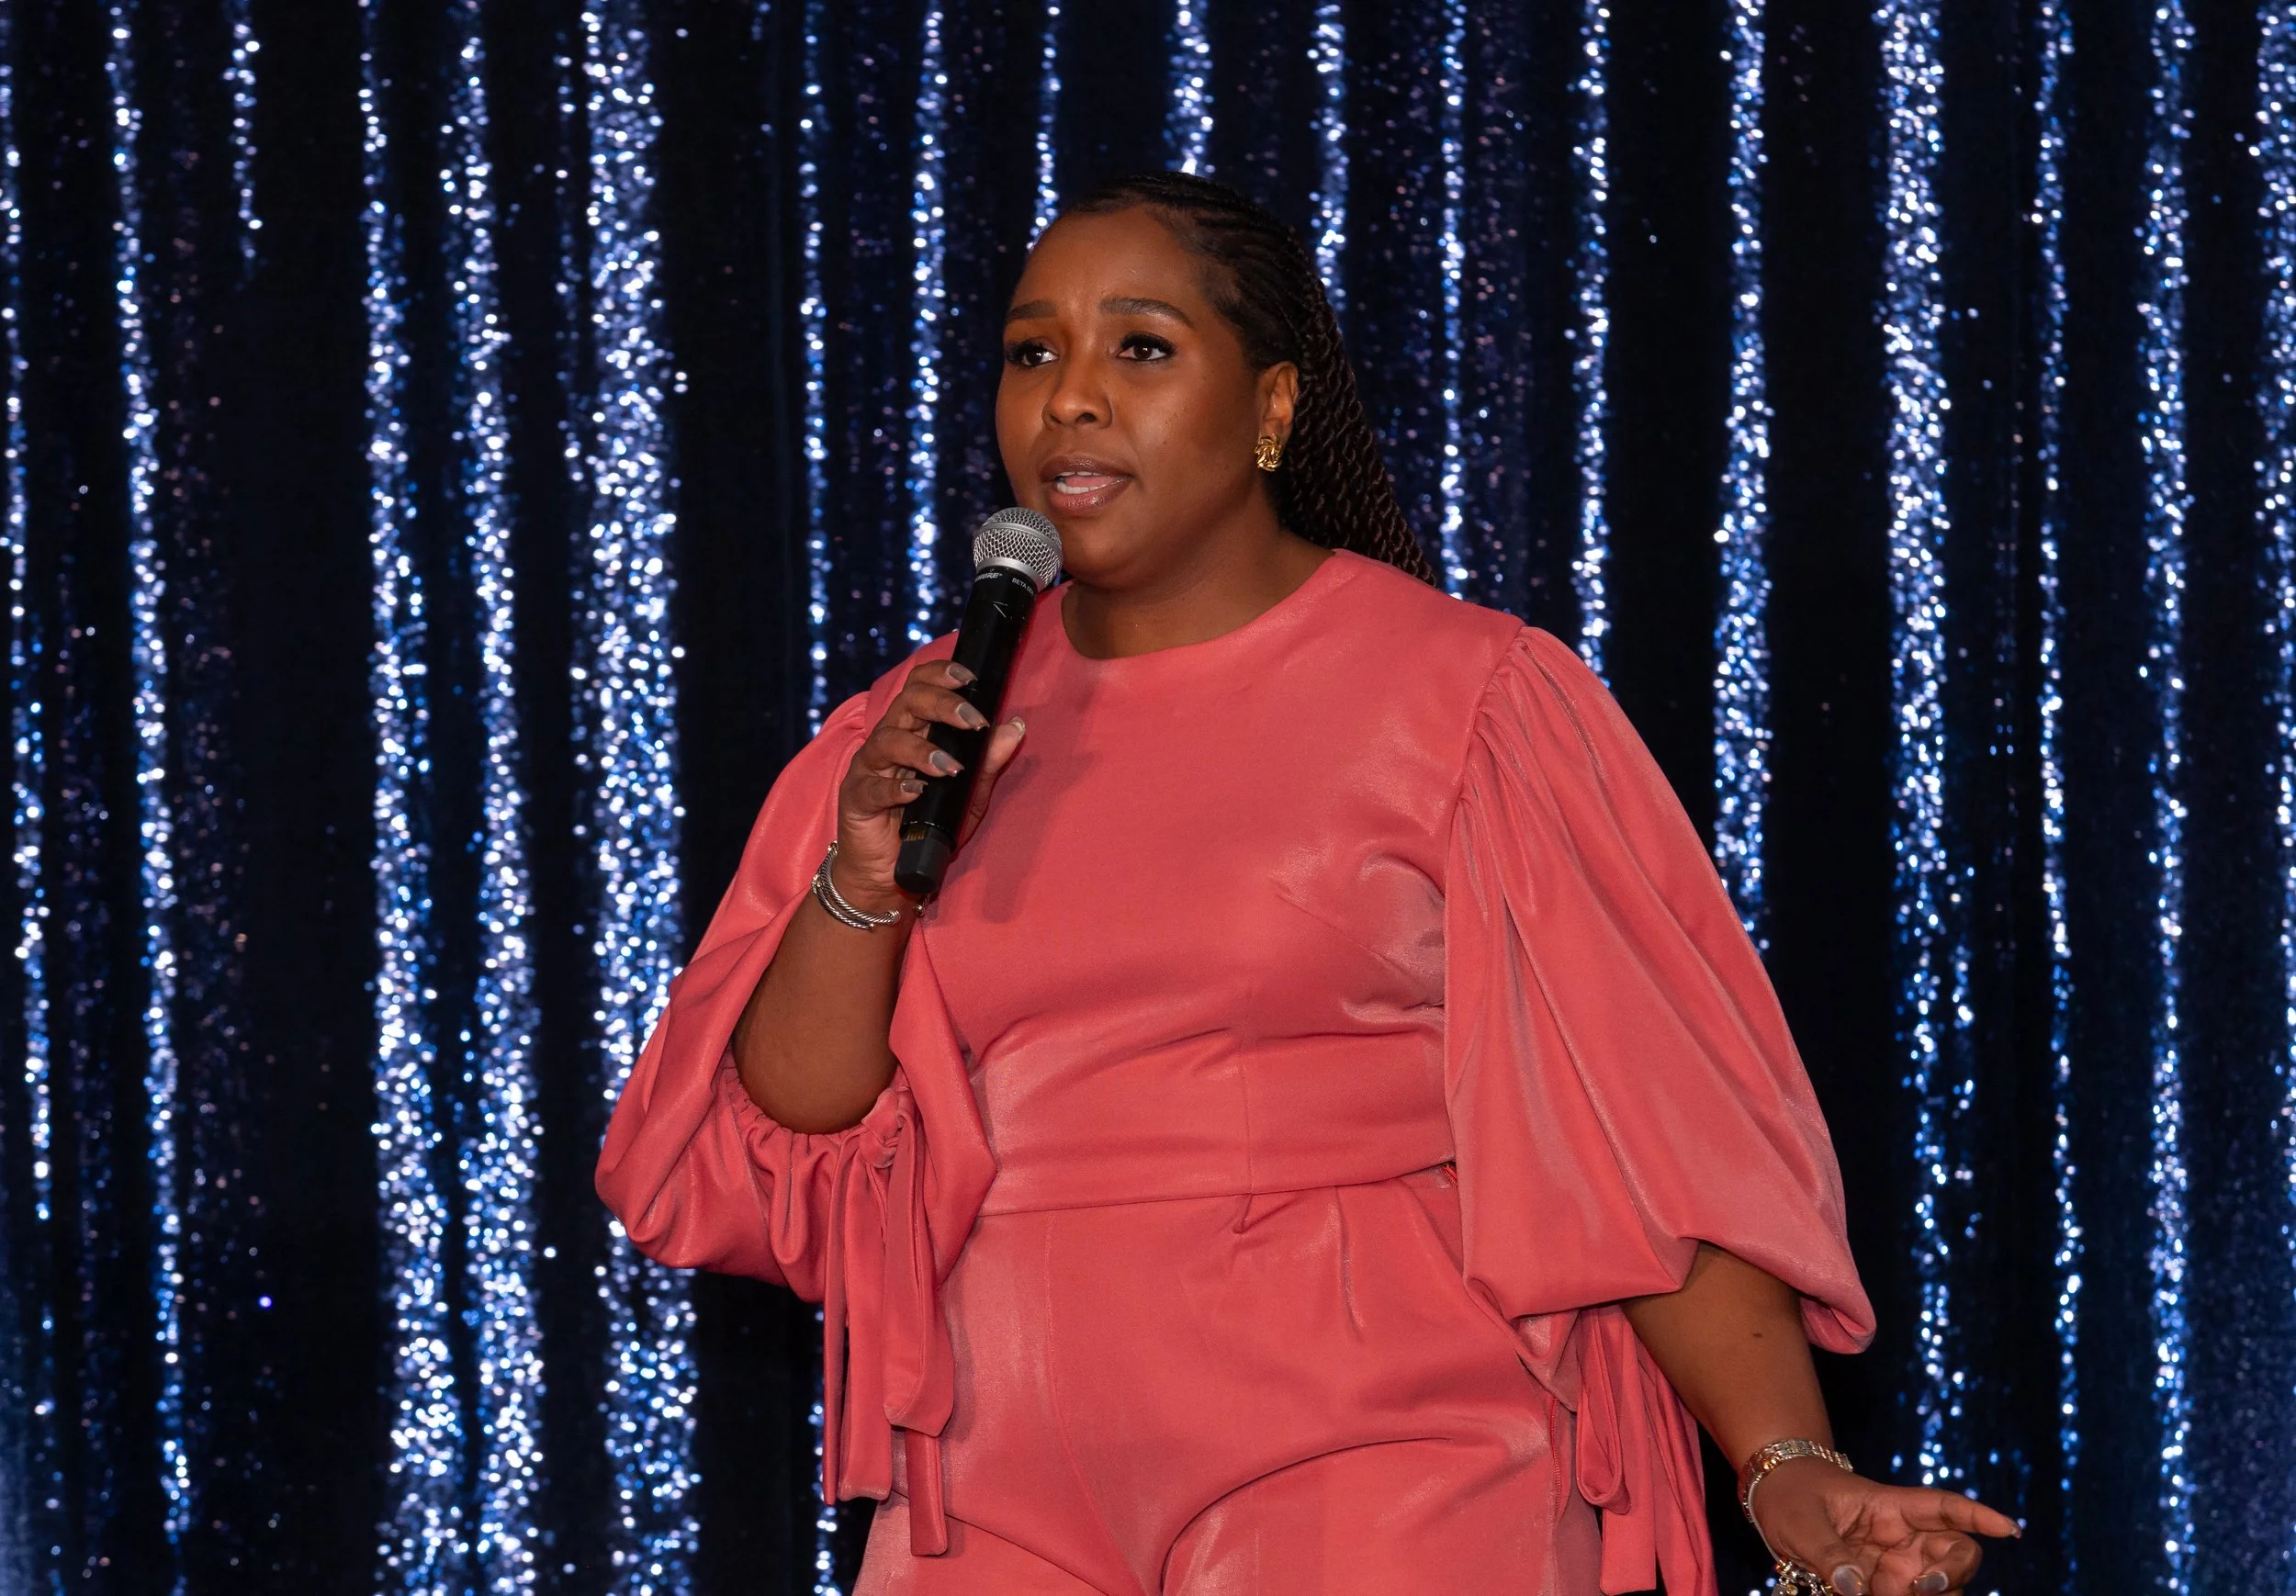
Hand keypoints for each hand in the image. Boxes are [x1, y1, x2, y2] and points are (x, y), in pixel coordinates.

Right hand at [834, 658, 1026, 912]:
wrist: (892, 875)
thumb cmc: (928, 827)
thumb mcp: (968, 795)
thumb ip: (988, 761)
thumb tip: (1015, 726)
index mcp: (914, 732)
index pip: (919, 687)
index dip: (940, 675)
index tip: (970, 678)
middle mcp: (888, 742)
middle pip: (906, 704)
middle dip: (941, 704)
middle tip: (972, 721)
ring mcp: (869, 770)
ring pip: (888, 741)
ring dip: (922, 749)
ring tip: (950, 767)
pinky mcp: (856, 800)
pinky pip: (873, 788)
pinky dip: (896, 788)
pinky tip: (917, 792)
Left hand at [1751, 1458, 2019, 1594]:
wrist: (1770, 1500)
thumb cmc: (1789, 1495)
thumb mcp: (1800, 1520)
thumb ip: (1827, 1554)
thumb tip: (1854, 1589)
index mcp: (1890, 1506)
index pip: (1945, 1508)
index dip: (1979, 1516)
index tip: (2010, 1530)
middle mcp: (1903, 1537)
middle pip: (1955, 1554)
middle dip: (1953, 1574)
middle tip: (1924, 1588)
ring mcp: (1895, 1565)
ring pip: (1939, 1588)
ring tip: (1889, 1595)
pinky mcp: (1881, 1588)